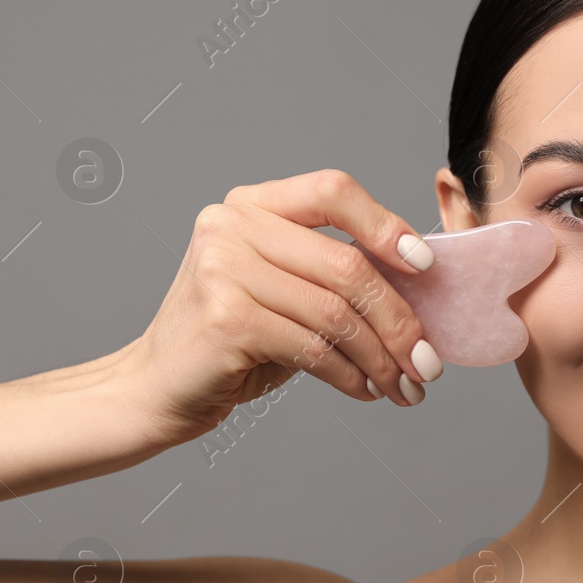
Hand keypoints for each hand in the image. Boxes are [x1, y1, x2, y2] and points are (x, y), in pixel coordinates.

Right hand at [122, 169, 444, 444]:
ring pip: (335, 313)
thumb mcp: (280, 289)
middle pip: (345, 264)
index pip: (333, 191)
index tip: (424, 267)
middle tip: (427, 361)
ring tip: (403, 385)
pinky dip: (350, 376)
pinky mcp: (226, 319)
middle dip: (399, 319)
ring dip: (381, 357)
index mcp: (249, 204)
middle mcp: (230, 226)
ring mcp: (223, 269)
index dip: (385, 225)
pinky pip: (313, 347)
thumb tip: (418, 286)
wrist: (156, 388)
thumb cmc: (228, 340)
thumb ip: (330, 273)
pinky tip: (364, 391)